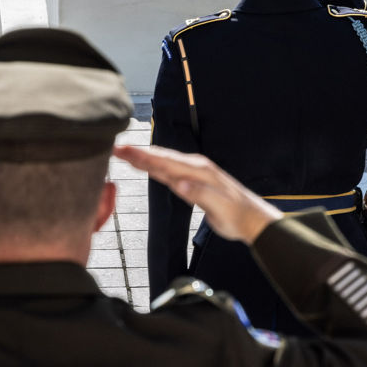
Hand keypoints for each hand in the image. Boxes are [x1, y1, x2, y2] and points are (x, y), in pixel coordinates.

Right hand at [113, 146, 282, 242]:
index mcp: (200, 171)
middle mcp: (195, 168)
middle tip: (116, 148)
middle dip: (138, 153)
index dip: (144, 156)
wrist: (250, 219)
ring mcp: (194, 174)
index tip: (125, 150)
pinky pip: (169, 172)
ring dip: (144, 158)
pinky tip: (145, 165)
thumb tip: (180, 183)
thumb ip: (200, 193)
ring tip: (124, 152)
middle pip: (161, 158)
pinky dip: (154, 167)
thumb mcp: (220, 207)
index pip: (166, 161)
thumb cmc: (236, 214)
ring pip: (163, 163)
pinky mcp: (192, 182)